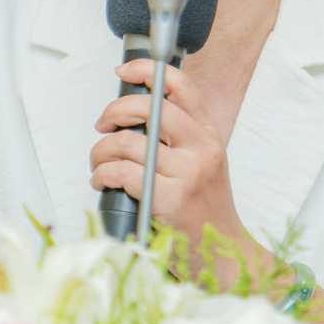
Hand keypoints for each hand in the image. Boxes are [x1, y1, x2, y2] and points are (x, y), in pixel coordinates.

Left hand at [90, 59, 242, 243]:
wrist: (225, 253)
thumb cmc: (204, 208)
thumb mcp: (202, 162)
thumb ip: (177, 136)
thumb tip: (133, 113)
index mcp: (208, 134)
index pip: (181, 86)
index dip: (148, 70)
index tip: (124, 72)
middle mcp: (201, 148)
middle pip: (149, 108)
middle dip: (114, 111)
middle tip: (103, 125)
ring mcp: (187, 173)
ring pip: (127, 142)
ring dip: (100, 151)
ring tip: (98, 163)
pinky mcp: (170, 199)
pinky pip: (122, 172)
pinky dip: (102, 174)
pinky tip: (102, 180)